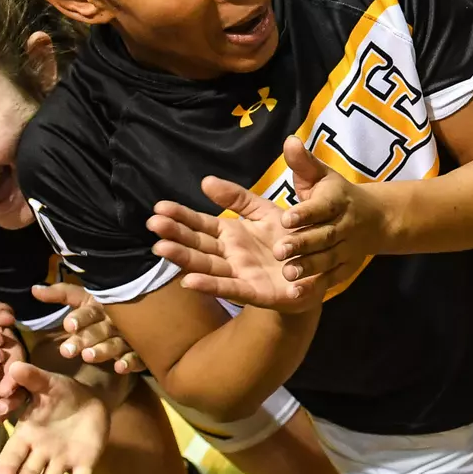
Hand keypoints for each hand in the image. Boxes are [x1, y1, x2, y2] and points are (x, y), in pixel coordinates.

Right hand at [0, 363, 108, 473]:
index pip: (12, 455)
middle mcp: (41, 452)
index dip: (7, 468)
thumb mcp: (48, 383)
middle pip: (28, 471)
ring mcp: (62, 459)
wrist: (91, 400)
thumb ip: (32, 378)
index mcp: (27, 435)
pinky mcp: (83, 463)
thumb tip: (14, 367)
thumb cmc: (62, 393)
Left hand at [30, 285, 142, 374]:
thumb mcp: (82, 299)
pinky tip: (119, 367)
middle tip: (67, 351)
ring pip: (116, 343)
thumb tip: (34, 289)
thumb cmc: (103, 309)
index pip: (89, 312)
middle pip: (100, 330)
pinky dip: (129, 362)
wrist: (139, 317)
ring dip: (104, 350)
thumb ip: (60, 294)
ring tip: (88, 357)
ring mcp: (129, 337)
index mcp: (101, 307)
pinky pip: (136, 357)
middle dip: (85, 339)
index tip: (67, 325)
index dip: (79, 318)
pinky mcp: (139, 351)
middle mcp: (115, 322)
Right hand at [147, 176, 327, 311]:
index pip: (200, 224)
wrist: (319, 268)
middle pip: (197, 244)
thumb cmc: (289, 239)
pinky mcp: (254, 292)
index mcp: (231, 234)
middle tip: (153, 223)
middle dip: (175, 234)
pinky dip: (210, 285)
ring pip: (207, 265)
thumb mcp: (264, 212)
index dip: (181, 216)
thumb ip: (238, 198)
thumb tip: (205, 181)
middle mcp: (230, 254)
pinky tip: (189, 282)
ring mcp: (239, 274)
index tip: (159, 207)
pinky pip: (230, 288)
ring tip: (162, 248)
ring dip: (184, 258)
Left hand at [274, 137, 382, 286]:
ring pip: (328, 259)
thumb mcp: (322, 176)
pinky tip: (298, 294)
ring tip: (288, 274)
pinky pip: (332, 278)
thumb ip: (304, 163)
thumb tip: (290, 141)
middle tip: (280, 251)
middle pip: (324, 236)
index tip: (286, 218)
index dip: (305, 213)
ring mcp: (348, 249)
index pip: (322, 208)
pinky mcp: (347, 268)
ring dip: (309, 267)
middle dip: (303, 244)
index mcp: (337, 201)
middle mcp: (344, 226)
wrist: (377, 220)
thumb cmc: (337, 195)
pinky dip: (316, 287)